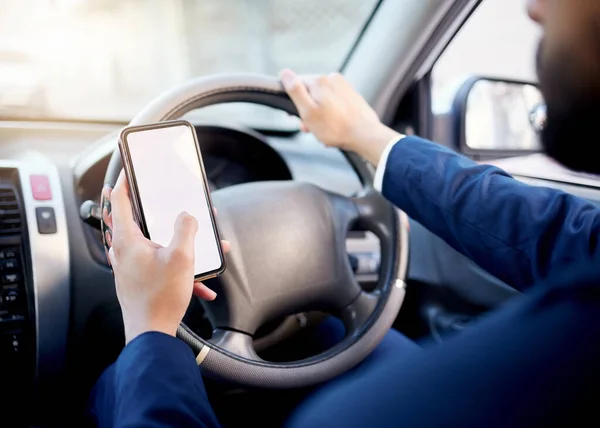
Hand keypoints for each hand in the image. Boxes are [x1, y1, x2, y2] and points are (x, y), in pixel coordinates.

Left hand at [102, 171, 230, 343]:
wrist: (152, 333)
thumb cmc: (160, 298)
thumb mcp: (182, 257)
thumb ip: (186, 229)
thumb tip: (187, 217)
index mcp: (127, 240)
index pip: (118, 201)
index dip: (123, 182)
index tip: (127, 171)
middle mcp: (124, 252)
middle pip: (136, 221)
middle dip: (156, 211)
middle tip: (161, 200)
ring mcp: (131, 267)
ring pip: (153, 243)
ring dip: (176, 241)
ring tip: (198, 244)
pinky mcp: (139, 280)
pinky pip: (159, 264)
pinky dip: (177, 266)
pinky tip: (199, 281)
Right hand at [280, 69, 400, 164]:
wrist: (365, 135)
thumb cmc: (335, 128)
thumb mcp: (308, 111)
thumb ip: (295, 91)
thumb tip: (285, 72)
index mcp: (319, 81)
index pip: (296, 85)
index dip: (294, 102)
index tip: (297, 116)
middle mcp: (332, 79)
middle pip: (310, 93)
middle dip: (308, 110)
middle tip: (311, 128)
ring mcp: (344, 86)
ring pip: (323, 99)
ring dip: (319, 114)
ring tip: (324, 130)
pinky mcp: (352, 96)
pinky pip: (334, 103)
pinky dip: (331, 114)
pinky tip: (334, 127)